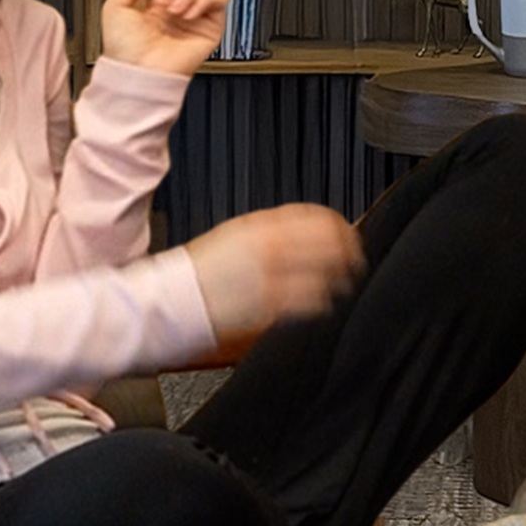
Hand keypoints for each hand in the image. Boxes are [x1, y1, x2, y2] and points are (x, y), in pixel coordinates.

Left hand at [100, 0, 229, 78]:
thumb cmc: (124, 49)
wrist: (137, 71)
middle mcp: (178, 6)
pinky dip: (204, 1)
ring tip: (174, 11)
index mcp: (157, 0)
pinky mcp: (210, 27)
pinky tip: (188, 15)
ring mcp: (195, 16)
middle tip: (163, 1)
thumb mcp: (114, 6)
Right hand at [184, 204, 364, 338]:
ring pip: (327, 273)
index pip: (317, 217)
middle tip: (355, 259)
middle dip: (349, 251)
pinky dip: (321, 301)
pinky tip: (321, 302)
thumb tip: (307, 232)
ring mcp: (272, 277)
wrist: (170, 301)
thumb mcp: (236, 235)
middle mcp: (270, 248)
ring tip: (342, 282)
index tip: (348, 233)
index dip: (339, 225)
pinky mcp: (270, 308)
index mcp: (260, 226)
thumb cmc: (199, 271)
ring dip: (339, 278)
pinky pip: (312, 302)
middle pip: (330, 242)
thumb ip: (272, 231)